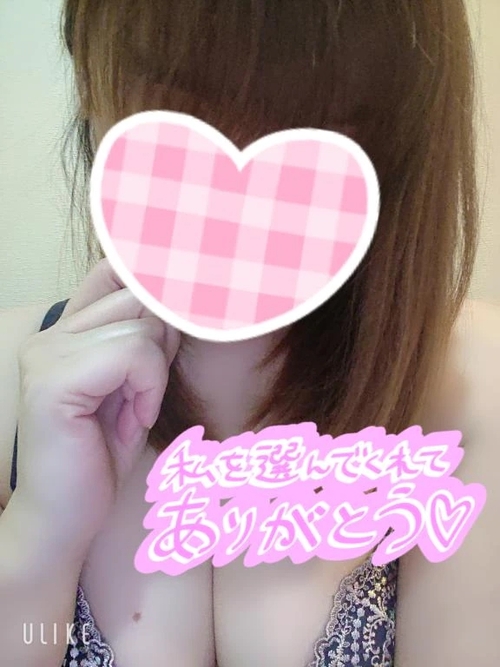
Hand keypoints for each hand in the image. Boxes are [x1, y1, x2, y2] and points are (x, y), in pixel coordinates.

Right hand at [15, 259, 179, 554]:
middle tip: (147, 389)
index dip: (154, 278)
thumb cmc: (102, 454)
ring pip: (143, 328)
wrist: (66, 519)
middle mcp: (49, 335)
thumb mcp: (133, 386)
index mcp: (64, 333)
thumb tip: (181, 298)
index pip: (113, 271)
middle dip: (163, 341)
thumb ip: (146, 340)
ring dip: (155, 373)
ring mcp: (46, 355)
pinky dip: (149, 387)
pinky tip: (135, 417)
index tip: (188, 295)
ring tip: (135, 409)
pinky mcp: (53, 381)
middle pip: (138, 297)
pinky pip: (135, 355)